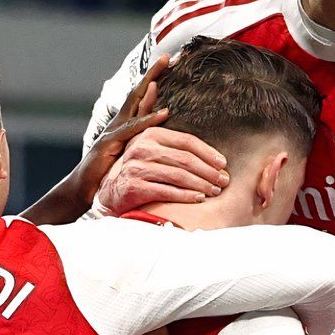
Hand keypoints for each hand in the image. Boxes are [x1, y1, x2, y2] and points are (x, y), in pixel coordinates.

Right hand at [94, 125, 228, 213]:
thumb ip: (170, 139)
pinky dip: (186, 196)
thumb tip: (201, 138)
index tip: (223, 164)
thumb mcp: (149, 148)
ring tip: (215, 191)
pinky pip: (168, 191)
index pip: (186, 141)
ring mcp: (137, 168)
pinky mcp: (134, 187)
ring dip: (201, 185)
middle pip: (185, 159)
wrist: (110, 194)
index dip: (208, 153)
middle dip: (209, 171)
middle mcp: (142, 148)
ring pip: (179, 176)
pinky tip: (199, 199)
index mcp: (150, 135)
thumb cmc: (139, 171)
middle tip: (224, 181)